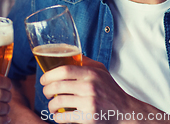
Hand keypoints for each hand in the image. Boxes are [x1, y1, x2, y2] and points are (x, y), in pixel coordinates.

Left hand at [40, 58, 165, 123]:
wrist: (126, 111)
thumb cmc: (110, 89)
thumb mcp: (101, 70)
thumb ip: (85, 61)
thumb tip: (69, 52)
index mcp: (91, 73)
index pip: (64, 70)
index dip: (49, 74)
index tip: (43, 79)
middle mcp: (90, 87)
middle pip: (57, 86)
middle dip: (46, 90)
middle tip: (46, 92)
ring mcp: (89, 103)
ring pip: (59, 102)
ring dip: (50, 105)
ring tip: (51, 106)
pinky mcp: (89, 118)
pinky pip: (65, 118)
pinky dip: (57, 118)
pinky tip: (58, 116)